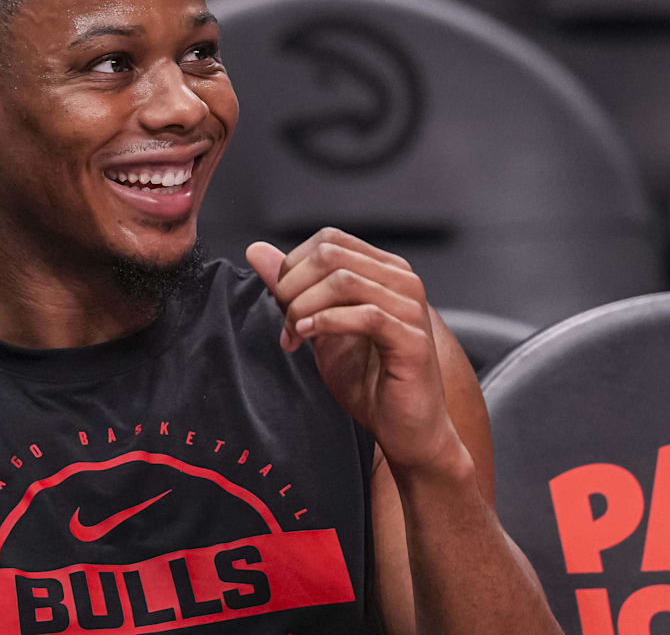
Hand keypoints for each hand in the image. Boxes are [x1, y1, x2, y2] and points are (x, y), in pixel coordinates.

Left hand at [247, 228, 466, 476]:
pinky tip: (307, 338)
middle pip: (331, 255)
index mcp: (383, 270)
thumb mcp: (318, 326)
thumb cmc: (368, 380)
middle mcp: (402, 281)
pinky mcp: (413, 340)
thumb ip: (291, 288)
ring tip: (294, 336)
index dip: (293, 267)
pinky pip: (365, 316)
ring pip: (344, 282)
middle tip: (285, 323)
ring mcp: (411, 308)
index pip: (329, 240)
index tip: (281, 304)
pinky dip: (326, 324)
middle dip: (293, 287)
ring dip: (304, 309)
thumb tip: (255, 250)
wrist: (404, 429)